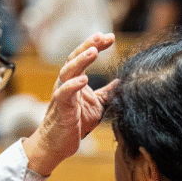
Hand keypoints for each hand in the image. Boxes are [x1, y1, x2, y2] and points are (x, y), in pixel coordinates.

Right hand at [24, 33, 118, 175]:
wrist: (58, 144)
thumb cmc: (75, 123)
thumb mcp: (97, 105)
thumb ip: (107, 92)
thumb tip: (122, 82)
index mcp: (75, 80)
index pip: (84, 57)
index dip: (96, 45)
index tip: (110, 37)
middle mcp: (66, 83)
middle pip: (75, 58)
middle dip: (88, 46)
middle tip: (102, 36)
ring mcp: (62, 94)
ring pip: (68, 71)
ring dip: (80, 60)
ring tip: (93, 51)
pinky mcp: (60, 108)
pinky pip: (64, 93)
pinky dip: (73, 85)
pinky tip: (83, 79)